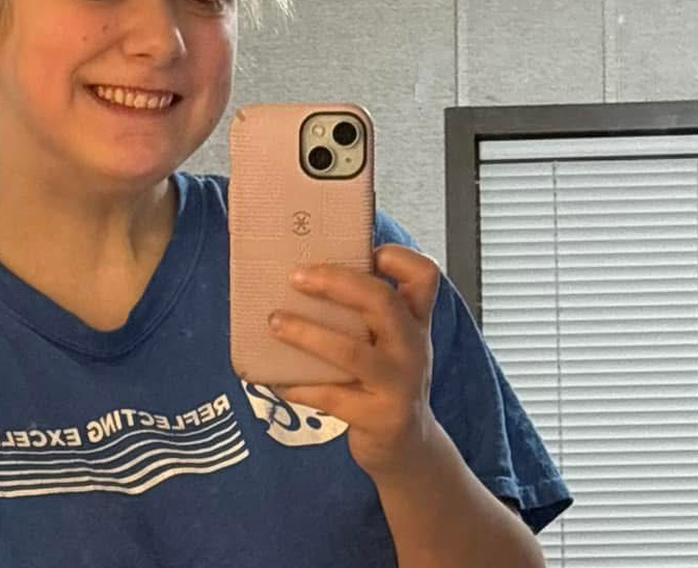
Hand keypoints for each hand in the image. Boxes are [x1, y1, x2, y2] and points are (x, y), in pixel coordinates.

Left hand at [267, 244, 442, 477]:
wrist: (408, 447)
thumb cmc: (385, 381)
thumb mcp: (387, 343)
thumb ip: (361, 314)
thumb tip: (300, 276)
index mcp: (414, 321)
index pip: (423, 276)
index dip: (397, 257)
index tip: (365, 250)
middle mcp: (412, 348)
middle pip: (383, 302)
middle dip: (337, 284)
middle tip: (296, 276)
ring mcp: (399, 384)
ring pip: (352, 352)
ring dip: (307, 334)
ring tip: (274, 322)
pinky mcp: (380, 418)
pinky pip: (330, 397)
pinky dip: (297, 385)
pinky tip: (274, 379)